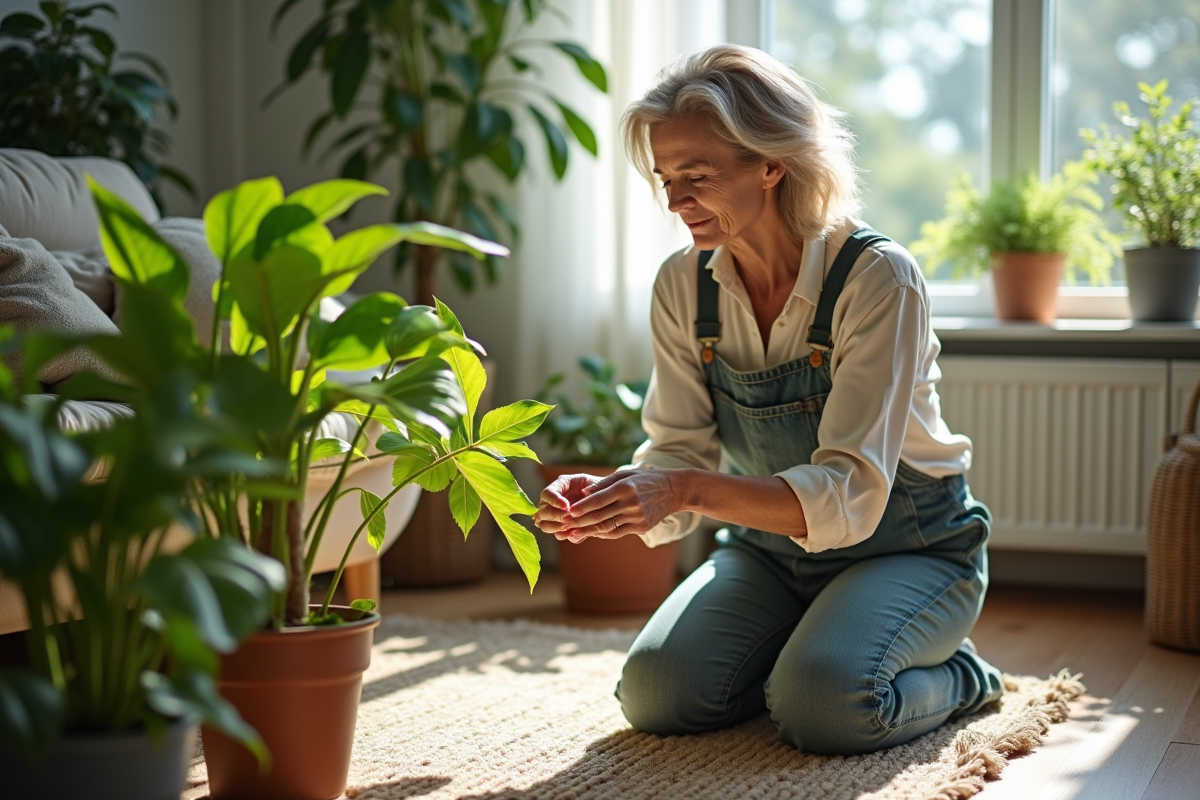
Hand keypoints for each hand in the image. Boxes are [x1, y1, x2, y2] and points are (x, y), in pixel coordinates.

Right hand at [532, 473, 602, 535]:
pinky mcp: (564, 529)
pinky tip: (575, 533)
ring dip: (556, 527)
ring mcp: (555, 517)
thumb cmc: (600, 488)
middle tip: (568, 518)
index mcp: (558, 487)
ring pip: (544, 525)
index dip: (554, 500)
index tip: (566, 506)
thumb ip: (588, 490)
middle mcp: (552, 502)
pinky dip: (566, 535)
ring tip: (569, 526)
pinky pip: (559, 535)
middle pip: (542, 512)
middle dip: (555, 516)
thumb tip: (581, 497)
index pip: (546, 494)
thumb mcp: (595, 484)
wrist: (608, 501)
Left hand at [545, 469, 684, 543]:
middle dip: (579, 522)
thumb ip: (603, 484)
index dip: (580, 508)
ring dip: (588, 531)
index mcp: (625, 487)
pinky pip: (618, 532)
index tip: (566, 512)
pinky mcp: (642, 527)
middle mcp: (631, 503)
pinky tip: (592, 533)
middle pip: (599, 515)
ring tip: (573, 533)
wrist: (674, 491)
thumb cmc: (645, 479)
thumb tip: (583, 493)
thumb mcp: (625, 474)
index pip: (597, 500)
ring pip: (607, 527)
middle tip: (563, 525)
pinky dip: (603, 533)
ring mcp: (637, 516)